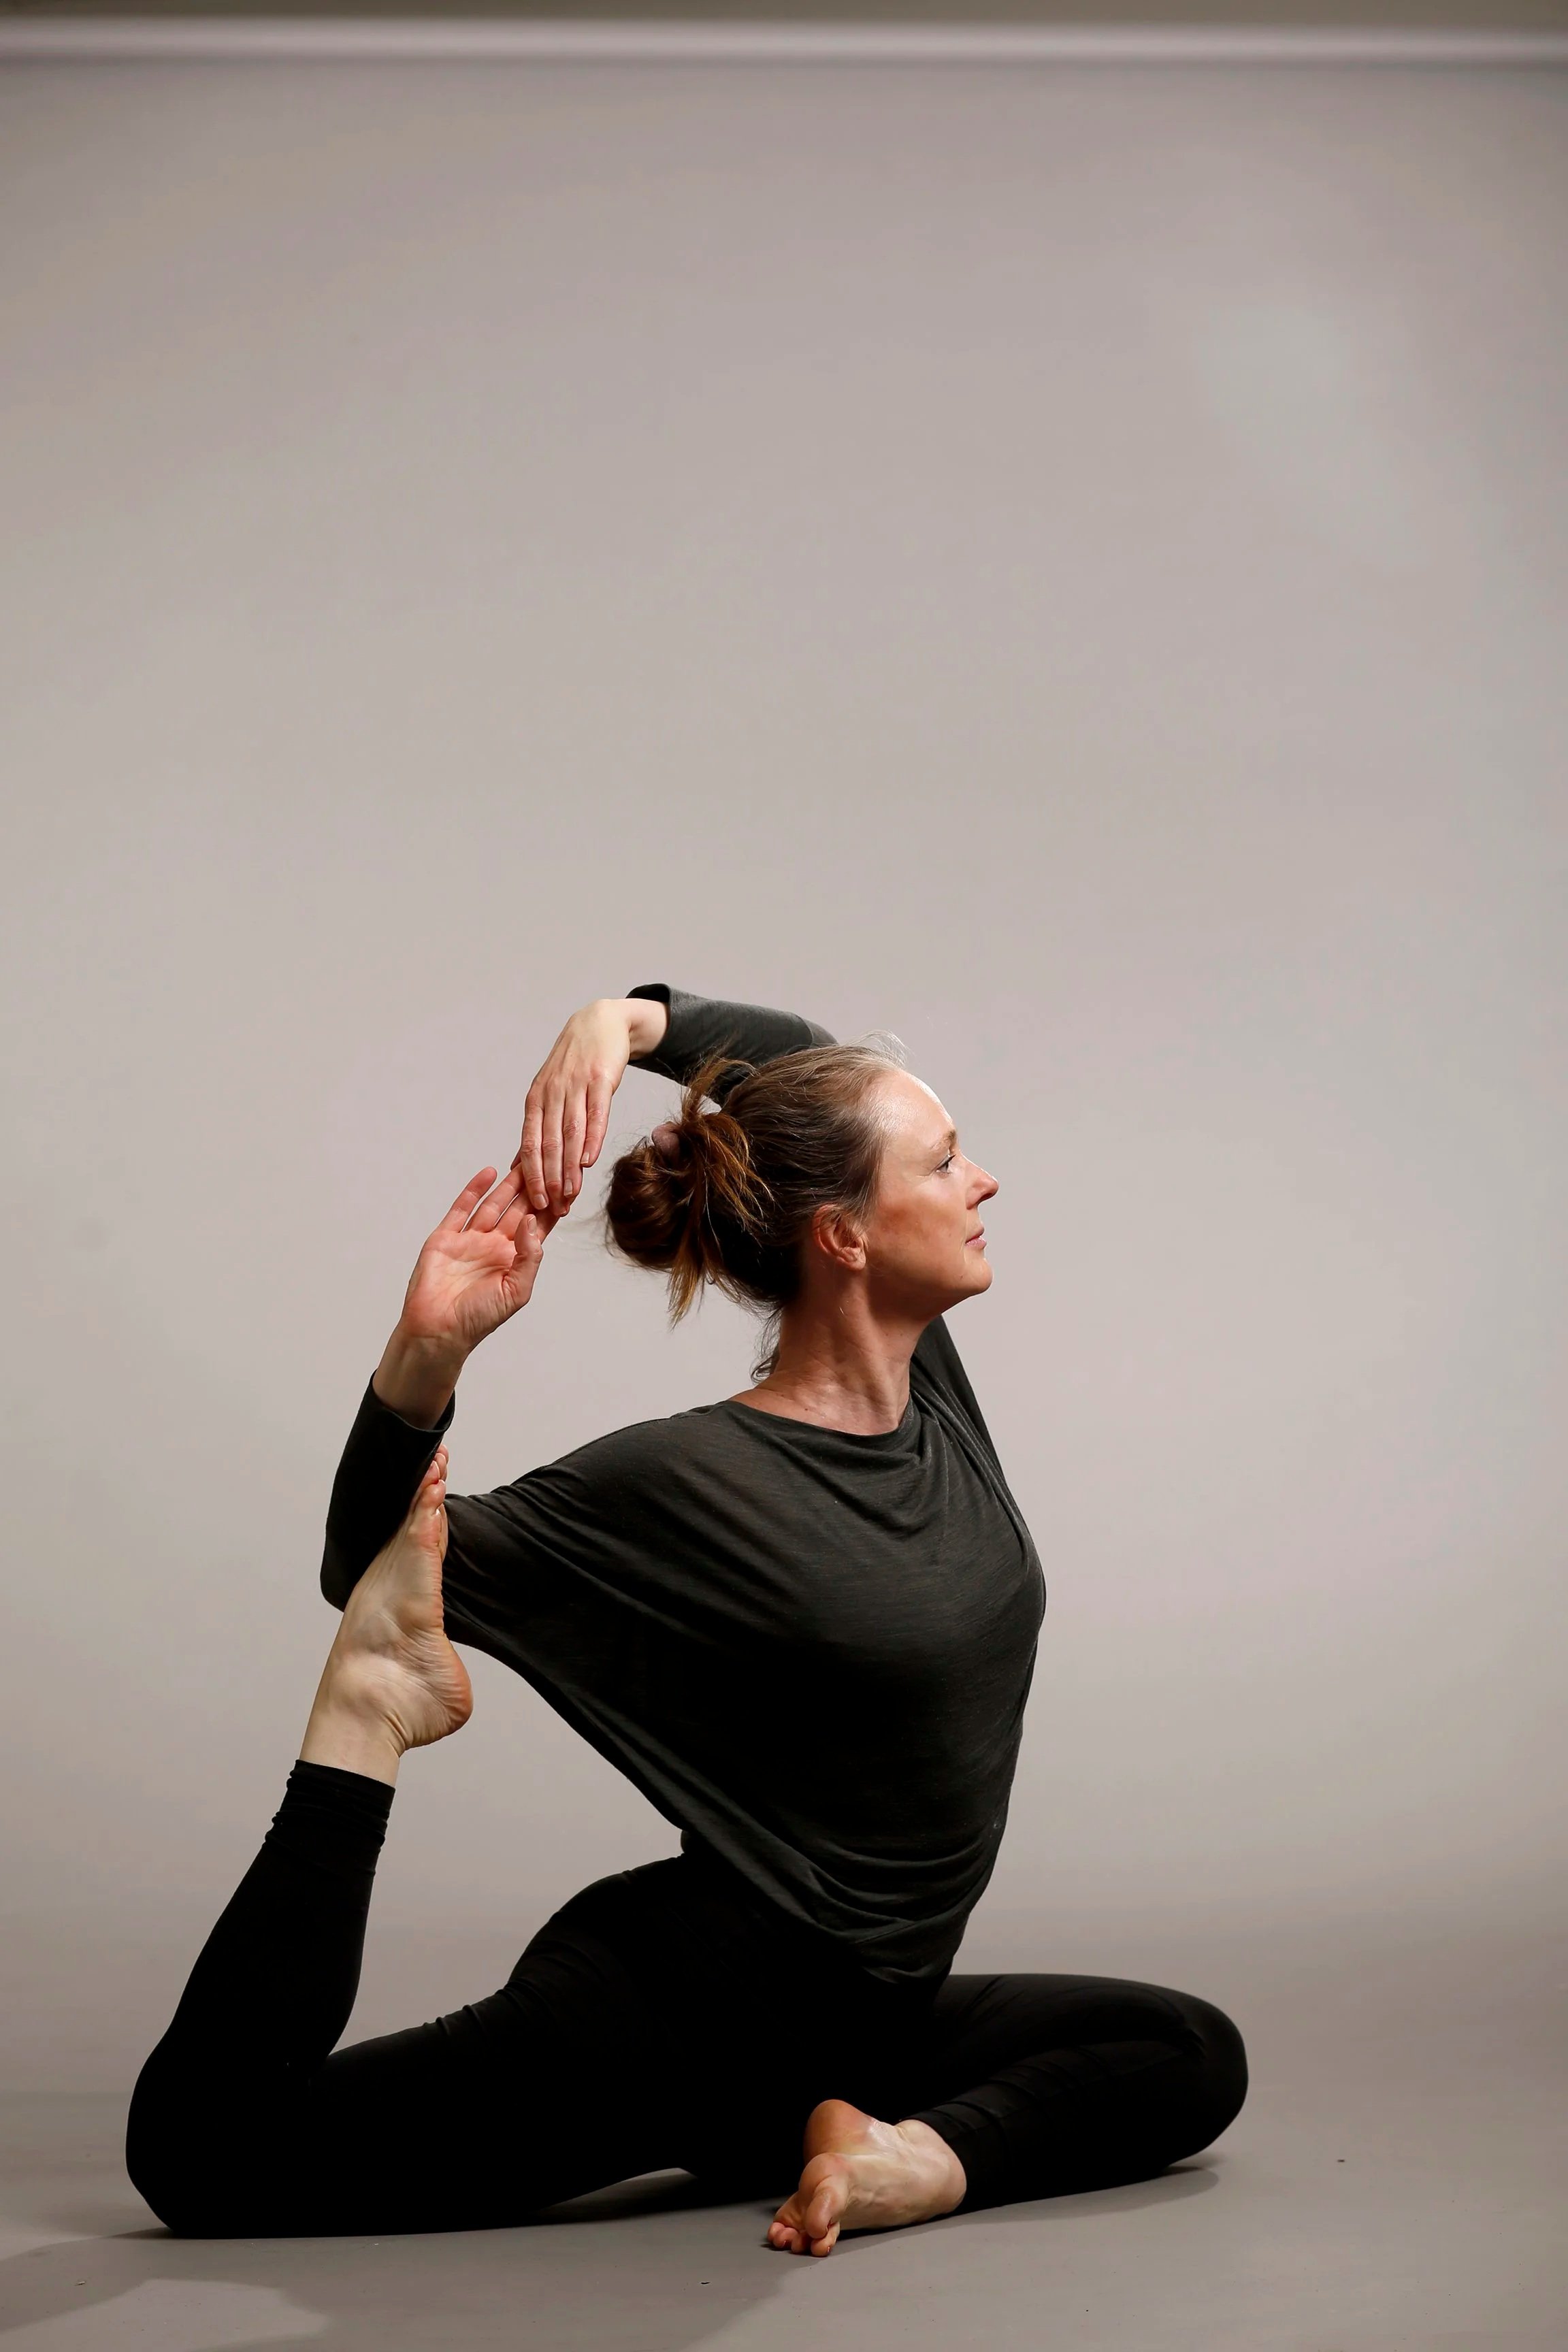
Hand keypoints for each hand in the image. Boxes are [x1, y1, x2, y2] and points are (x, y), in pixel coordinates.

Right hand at [394, 1168, 560, 1360]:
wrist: (438, 1331)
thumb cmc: (478, 1318)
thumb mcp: (516, 1291)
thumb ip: (529, 1256)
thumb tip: (532, 1220)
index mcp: (513, 1260)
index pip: (537, 1227)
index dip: (551, 1206)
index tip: (567, 1184)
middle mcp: (494, 1246)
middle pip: (517, 1209)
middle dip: (532, 1187)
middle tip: (547, 1160)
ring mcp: (469, 1240)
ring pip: (493, 1204)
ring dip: (507, 1183)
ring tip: (522, 1159)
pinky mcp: (445, 1237)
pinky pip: (461, 1208)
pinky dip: (474, 1189)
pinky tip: (489, 1172)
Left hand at [513, 997, 666, 1216]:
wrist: (600, 1023)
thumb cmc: (575, 1065)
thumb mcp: (550, 1092)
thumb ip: (540, 1128)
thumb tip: (521, 1164)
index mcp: (536, 1099)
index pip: (530, 1144)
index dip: (532, 1175)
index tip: (535, 1203)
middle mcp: (552, 1093)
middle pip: (549, 1143)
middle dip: (550, 1178)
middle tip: (554, 1207)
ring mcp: (575, 1085)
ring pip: (571, 1133)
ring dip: (570, 1166)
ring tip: (572, 1193)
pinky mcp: (600, 1078)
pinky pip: (596, 1113)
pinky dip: (592, 1138)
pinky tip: (590, 1160)